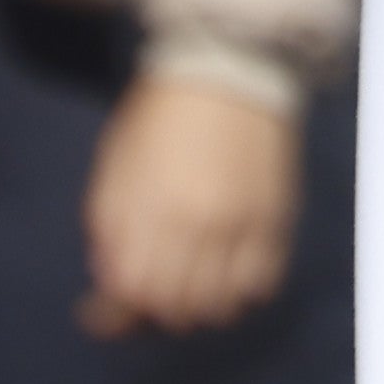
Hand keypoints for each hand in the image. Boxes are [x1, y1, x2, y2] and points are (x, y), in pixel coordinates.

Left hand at [82, 73, 303, 335]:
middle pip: (175, 310)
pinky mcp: (276, 218)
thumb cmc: (157, 119)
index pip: (130, 294)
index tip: (107, 308)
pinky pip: (262, 285)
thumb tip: (111, 292)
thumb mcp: (113, 172)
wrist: (227, 69)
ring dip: (201, 310)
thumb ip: (109, 235)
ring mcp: (239, 223)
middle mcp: (192, 223)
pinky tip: (231, 276)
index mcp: (142, 209)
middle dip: (156, 313)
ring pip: (220, 308)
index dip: (115, 314)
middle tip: (152, 295)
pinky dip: (243, 294)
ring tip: (193, 289)